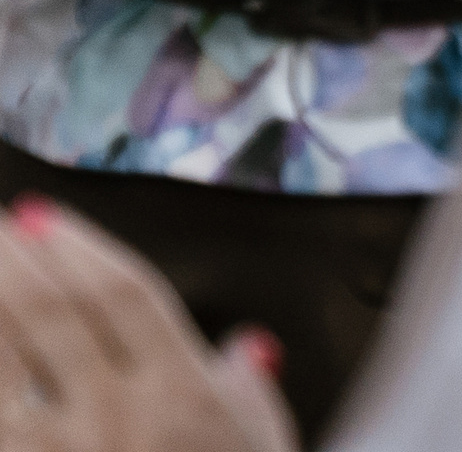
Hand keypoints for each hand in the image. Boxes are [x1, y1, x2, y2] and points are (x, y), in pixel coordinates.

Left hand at [0, 199, 295, 450]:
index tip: (42, 213)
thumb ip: (250, 387)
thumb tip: (252, 346)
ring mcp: (60, 451)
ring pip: (8, 364)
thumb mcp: (257, 442)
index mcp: (181, 390)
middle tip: (2, 220)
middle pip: (59, 316)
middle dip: (21, 260)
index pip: (124, 294)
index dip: (79, 246)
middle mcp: (117, 413)